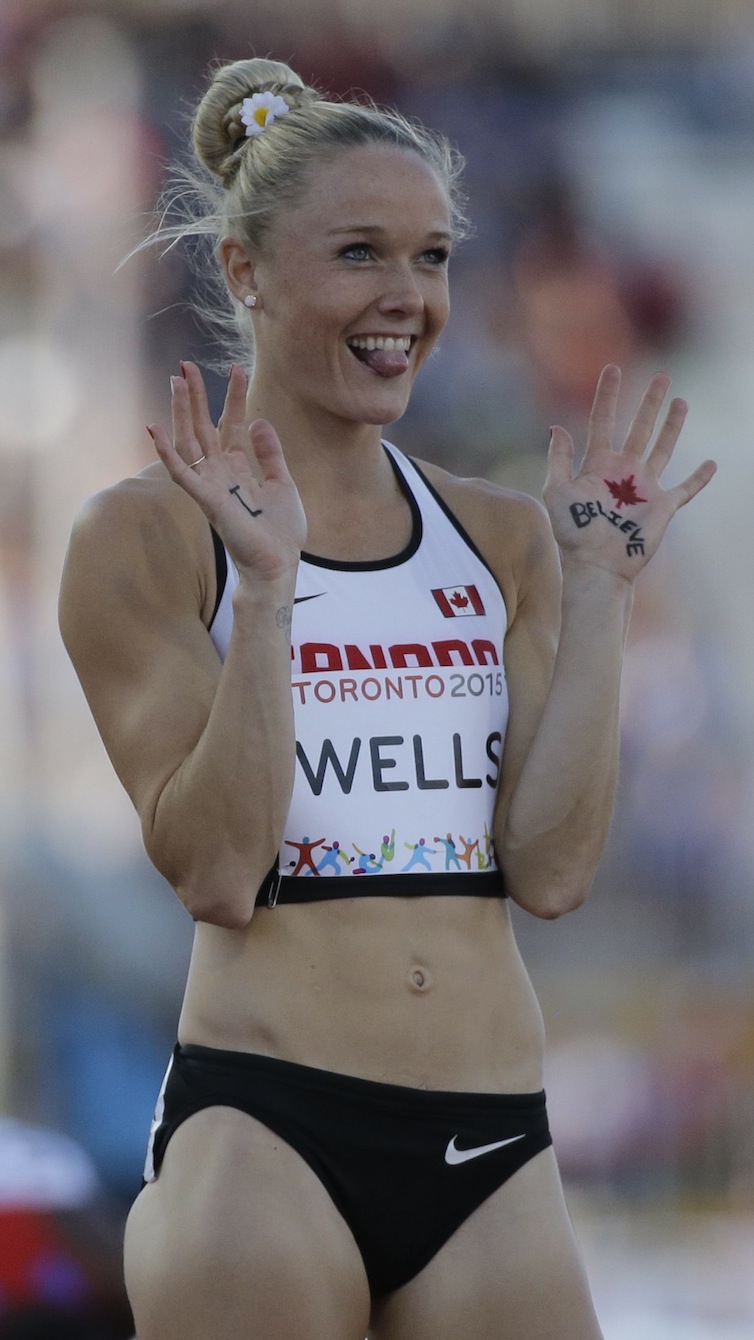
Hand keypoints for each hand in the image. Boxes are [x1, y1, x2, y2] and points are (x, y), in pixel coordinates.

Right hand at [148, 362, 306, 581]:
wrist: (278, 563)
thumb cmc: (281, 532)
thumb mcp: (282, 483)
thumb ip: (269, 453)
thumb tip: (258, 421)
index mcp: (238, 468)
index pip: (230, 424)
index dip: (233, 397)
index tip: (236, 368)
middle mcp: (219, 473)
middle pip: (202, 426)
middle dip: (196, 396)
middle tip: (187, 364)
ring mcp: (210, 485)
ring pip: (188, 441)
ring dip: (180, 411)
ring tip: (176, 381)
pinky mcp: (205, 499)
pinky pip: (180, 473)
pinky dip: (166, 452)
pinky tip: (154, 428)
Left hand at [543, 365, 715, 580]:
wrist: (597, 566)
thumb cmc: (573, 534)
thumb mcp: (557, 492)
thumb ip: (558, 459)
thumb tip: (557, 428)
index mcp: (597, 464)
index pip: (602, 421)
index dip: (607, 395)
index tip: (612, 368)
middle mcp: (623, 471)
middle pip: (639, 428)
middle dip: (649, 403)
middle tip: (661, 377)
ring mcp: (644, 488)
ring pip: (663, 448)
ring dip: (672, 426)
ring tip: (681, 401)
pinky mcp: (663, 506)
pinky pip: (686, 488)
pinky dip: (699, 478)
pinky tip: (710, 464)